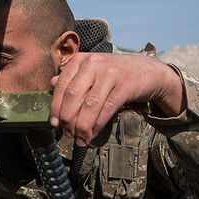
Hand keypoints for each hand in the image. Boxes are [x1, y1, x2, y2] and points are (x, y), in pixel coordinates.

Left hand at [50, 53, 184, 145]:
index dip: (55, 107)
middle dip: (67, 119)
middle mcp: (93, 63)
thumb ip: (72, 77)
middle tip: (67, 134)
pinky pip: (107, 109)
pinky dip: (97, 124)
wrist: (147, 71)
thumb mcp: (91, 71)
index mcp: (81, 60)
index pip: (61, 85)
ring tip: (80, 139)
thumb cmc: (114, 74)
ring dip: (82, 126)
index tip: (54, 124)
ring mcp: (110, 73)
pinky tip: (92, 134)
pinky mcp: (125, 85)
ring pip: (89, 105)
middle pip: (73, 96)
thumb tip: (51, 84)